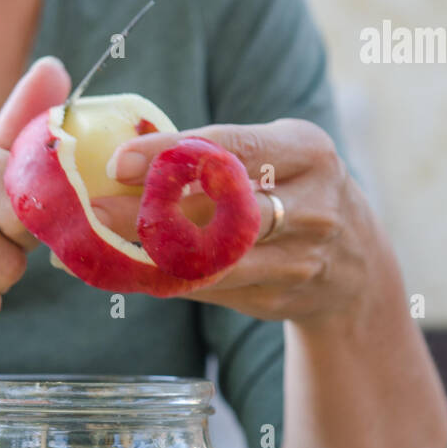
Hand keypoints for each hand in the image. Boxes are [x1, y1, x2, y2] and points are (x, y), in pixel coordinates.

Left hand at [96, 119, 373, 324]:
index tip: (118, 161)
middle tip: (93, 209)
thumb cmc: (295, 190)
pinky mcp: (276, 299)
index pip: (231, 148)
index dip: (171, 155)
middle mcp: (311, 206)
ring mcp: (297, 259)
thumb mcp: (277, 154)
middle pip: (219, 209)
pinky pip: (208, 289)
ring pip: (210, 259)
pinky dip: (165, 280)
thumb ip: (216, 153)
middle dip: (149, 210)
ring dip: (148, 252)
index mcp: (307, 151)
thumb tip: (124, 153)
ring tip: (98, 243)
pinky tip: (128, 270)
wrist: (352, 265)